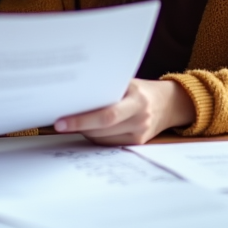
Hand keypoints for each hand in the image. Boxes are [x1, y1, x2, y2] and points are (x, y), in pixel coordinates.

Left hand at [53, 79, 195, 144]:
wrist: (168, 104)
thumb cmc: (141, 90)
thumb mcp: (128, 83)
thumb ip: (106, 88)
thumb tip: (74, 93)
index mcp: (137, 100)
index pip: (106, 115)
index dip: (81, 120)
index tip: (61, 121)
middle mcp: (140, 118)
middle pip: (102, 129)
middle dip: (79, 126)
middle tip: (60, 124)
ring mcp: (139, 134)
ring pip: (103, 139)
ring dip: (85, 132)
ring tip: (73, 123)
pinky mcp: (137, 143)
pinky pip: (110, 144)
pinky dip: (96, 137)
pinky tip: (89, 129)